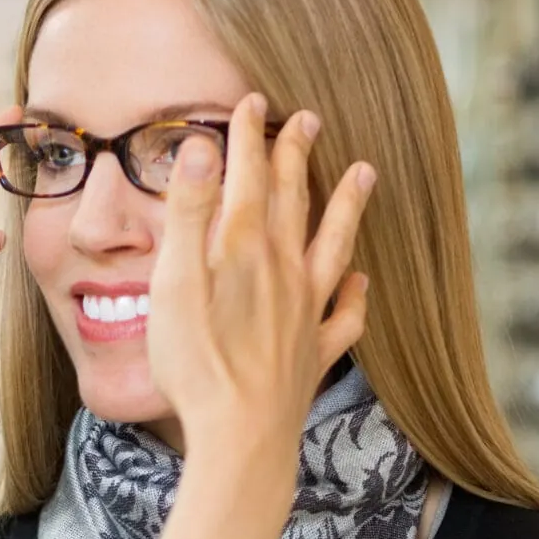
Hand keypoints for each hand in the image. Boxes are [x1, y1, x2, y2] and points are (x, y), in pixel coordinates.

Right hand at [144, 93, 374, 467]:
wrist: (241, 438)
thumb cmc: (197, 364)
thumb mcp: (174, 282)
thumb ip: (187, 213)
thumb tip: (200, 147)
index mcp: (243, 248)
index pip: (248, 177)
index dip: (248, 136)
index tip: (251, 101)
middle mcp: (283, 271)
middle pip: (294, 200)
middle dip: (297, 156)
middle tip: (307, 119)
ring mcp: (304, 312)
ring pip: (333, 246)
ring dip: (347, 207)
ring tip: (365, 174)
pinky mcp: (312, 353)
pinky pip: (343, 318)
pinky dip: (355, 297)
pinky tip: (361, 285)